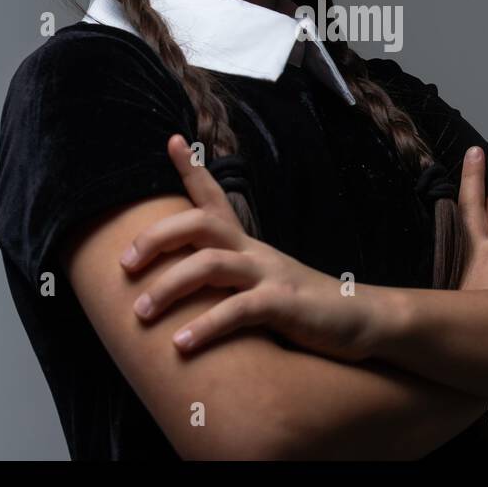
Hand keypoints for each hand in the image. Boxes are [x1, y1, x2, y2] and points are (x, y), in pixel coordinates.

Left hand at [120, 134, 380, 361]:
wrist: (364, 320)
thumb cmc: (306, 307)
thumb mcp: (265, 283)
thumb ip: (231, 280)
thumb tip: (190, 286)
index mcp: (249, 245)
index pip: (216, 198)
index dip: (193, 169)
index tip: (171, 141)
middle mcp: (255, 252)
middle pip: (200, 223)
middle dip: (157, 237)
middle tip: (124, 264)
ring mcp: (270, 275)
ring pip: (211, 264)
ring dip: (169, 286)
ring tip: (140, 312)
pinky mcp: (284, 304)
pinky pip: (237, 310)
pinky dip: (206, 327)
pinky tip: (181, 345)